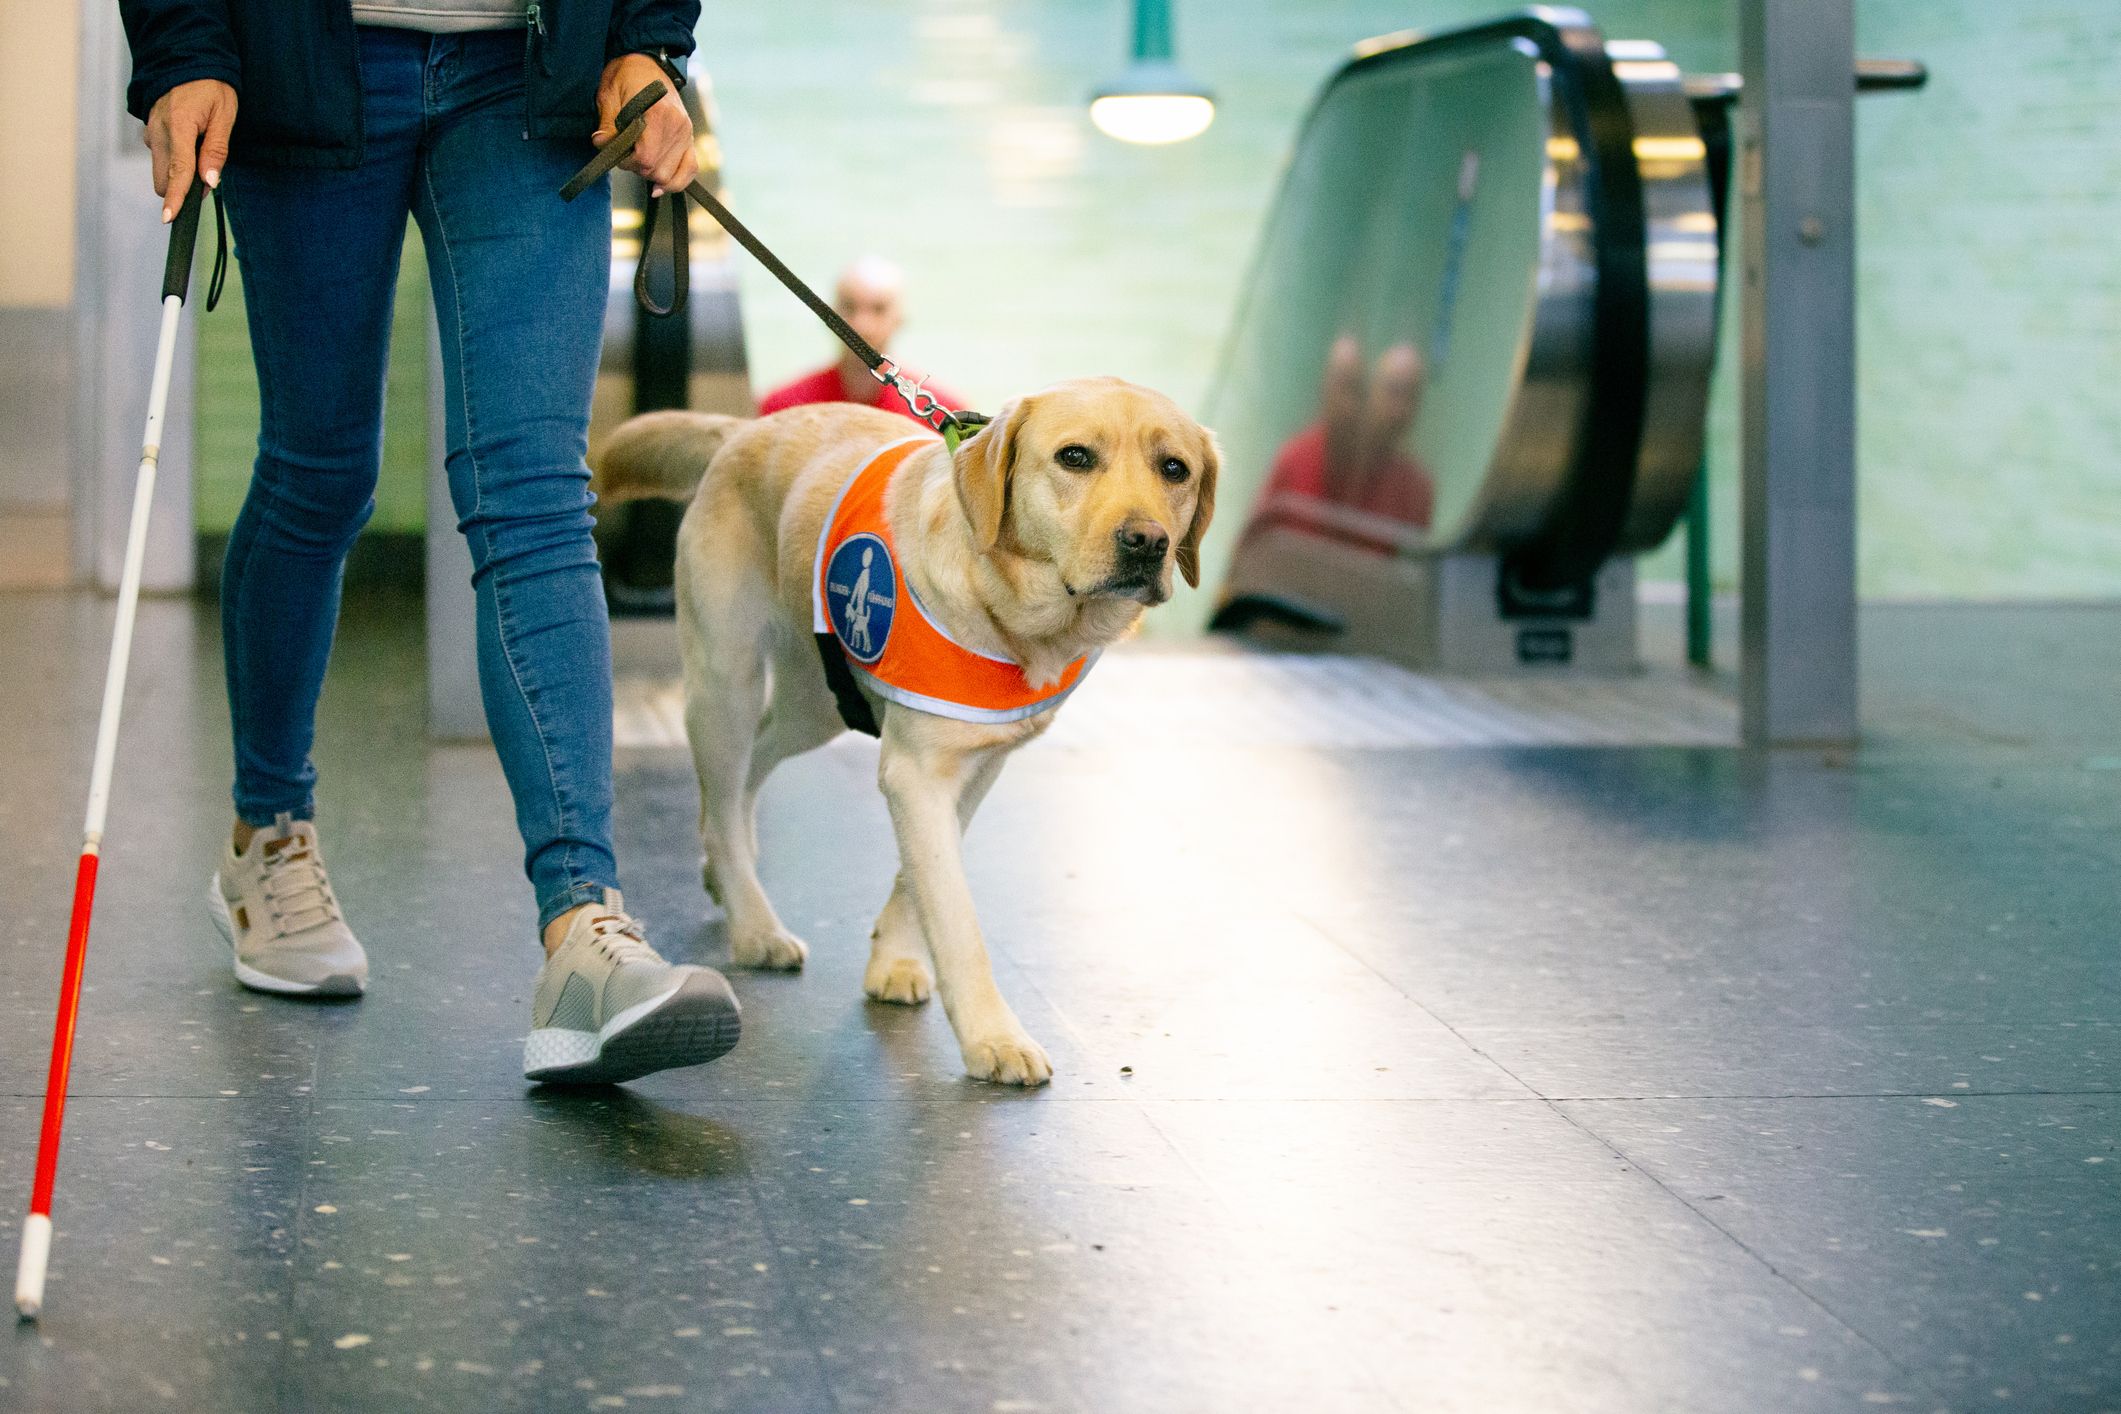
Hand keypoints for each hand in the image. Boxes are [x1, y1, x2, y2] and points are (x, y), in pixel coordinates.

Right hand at [146, 79, 237, 222]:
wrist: (187, 59)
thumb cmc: (212, 86)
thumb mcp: (224, 115)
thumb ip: (216, 151)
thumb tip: (209, 182)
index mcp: (178, 127)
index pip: (177, 171)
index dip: (176, 198)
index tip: (169, 218)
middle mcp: (158, 132)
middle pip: (164, 179)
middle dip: (182, 188)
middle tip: (208, 173)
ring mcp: (150, 131)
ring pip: (161, 170)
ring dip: (179, 173)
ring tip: (201, 151)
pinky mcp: (150, 131)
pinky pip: (161, 156)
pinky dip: (174, 160)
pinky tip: (190, 143)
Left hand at [594, 55, 696, 197]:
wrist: (647, 60)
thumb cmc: (625, 75)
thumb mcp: (609, 96)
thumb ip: (607, 124)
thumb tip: (601, 145)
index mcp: (658, 114)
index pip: (646, 158)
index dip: (628, 163)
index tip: (618, 155)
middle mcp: (677, 126)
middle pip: (659, 170)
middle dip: (640, 170)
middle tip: (627, 157)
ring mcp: (686, 133)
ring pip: (672, 175)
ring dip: (654, 175)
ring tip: (642, 162)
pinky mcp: (689, 137)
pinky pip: (690, 169)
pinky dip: (678, 181)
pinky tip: (662, 186)